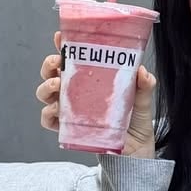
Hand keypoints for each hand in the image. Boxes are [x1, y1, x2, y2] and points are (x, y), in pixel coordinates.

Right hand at [36, 31, 157, 158]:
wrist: (136, 154)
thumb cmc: (136, 123)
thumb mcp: (143, 102)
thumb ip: (144, 86)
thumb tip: (142, 71)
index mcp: (92, 79)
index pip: (73, 58)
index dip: (63, 46)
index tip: (60, 37)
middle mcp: (77, 92)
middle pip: (52, 73)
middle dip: (49, 65)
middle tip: (57, 65)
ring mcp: (70, 110)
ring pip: (45, 94)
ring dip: (46, 87)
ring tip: (57, 86)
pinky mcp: (68, 128)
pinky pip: (48, 120)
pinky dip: (48, 114)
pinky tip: (56, 111)